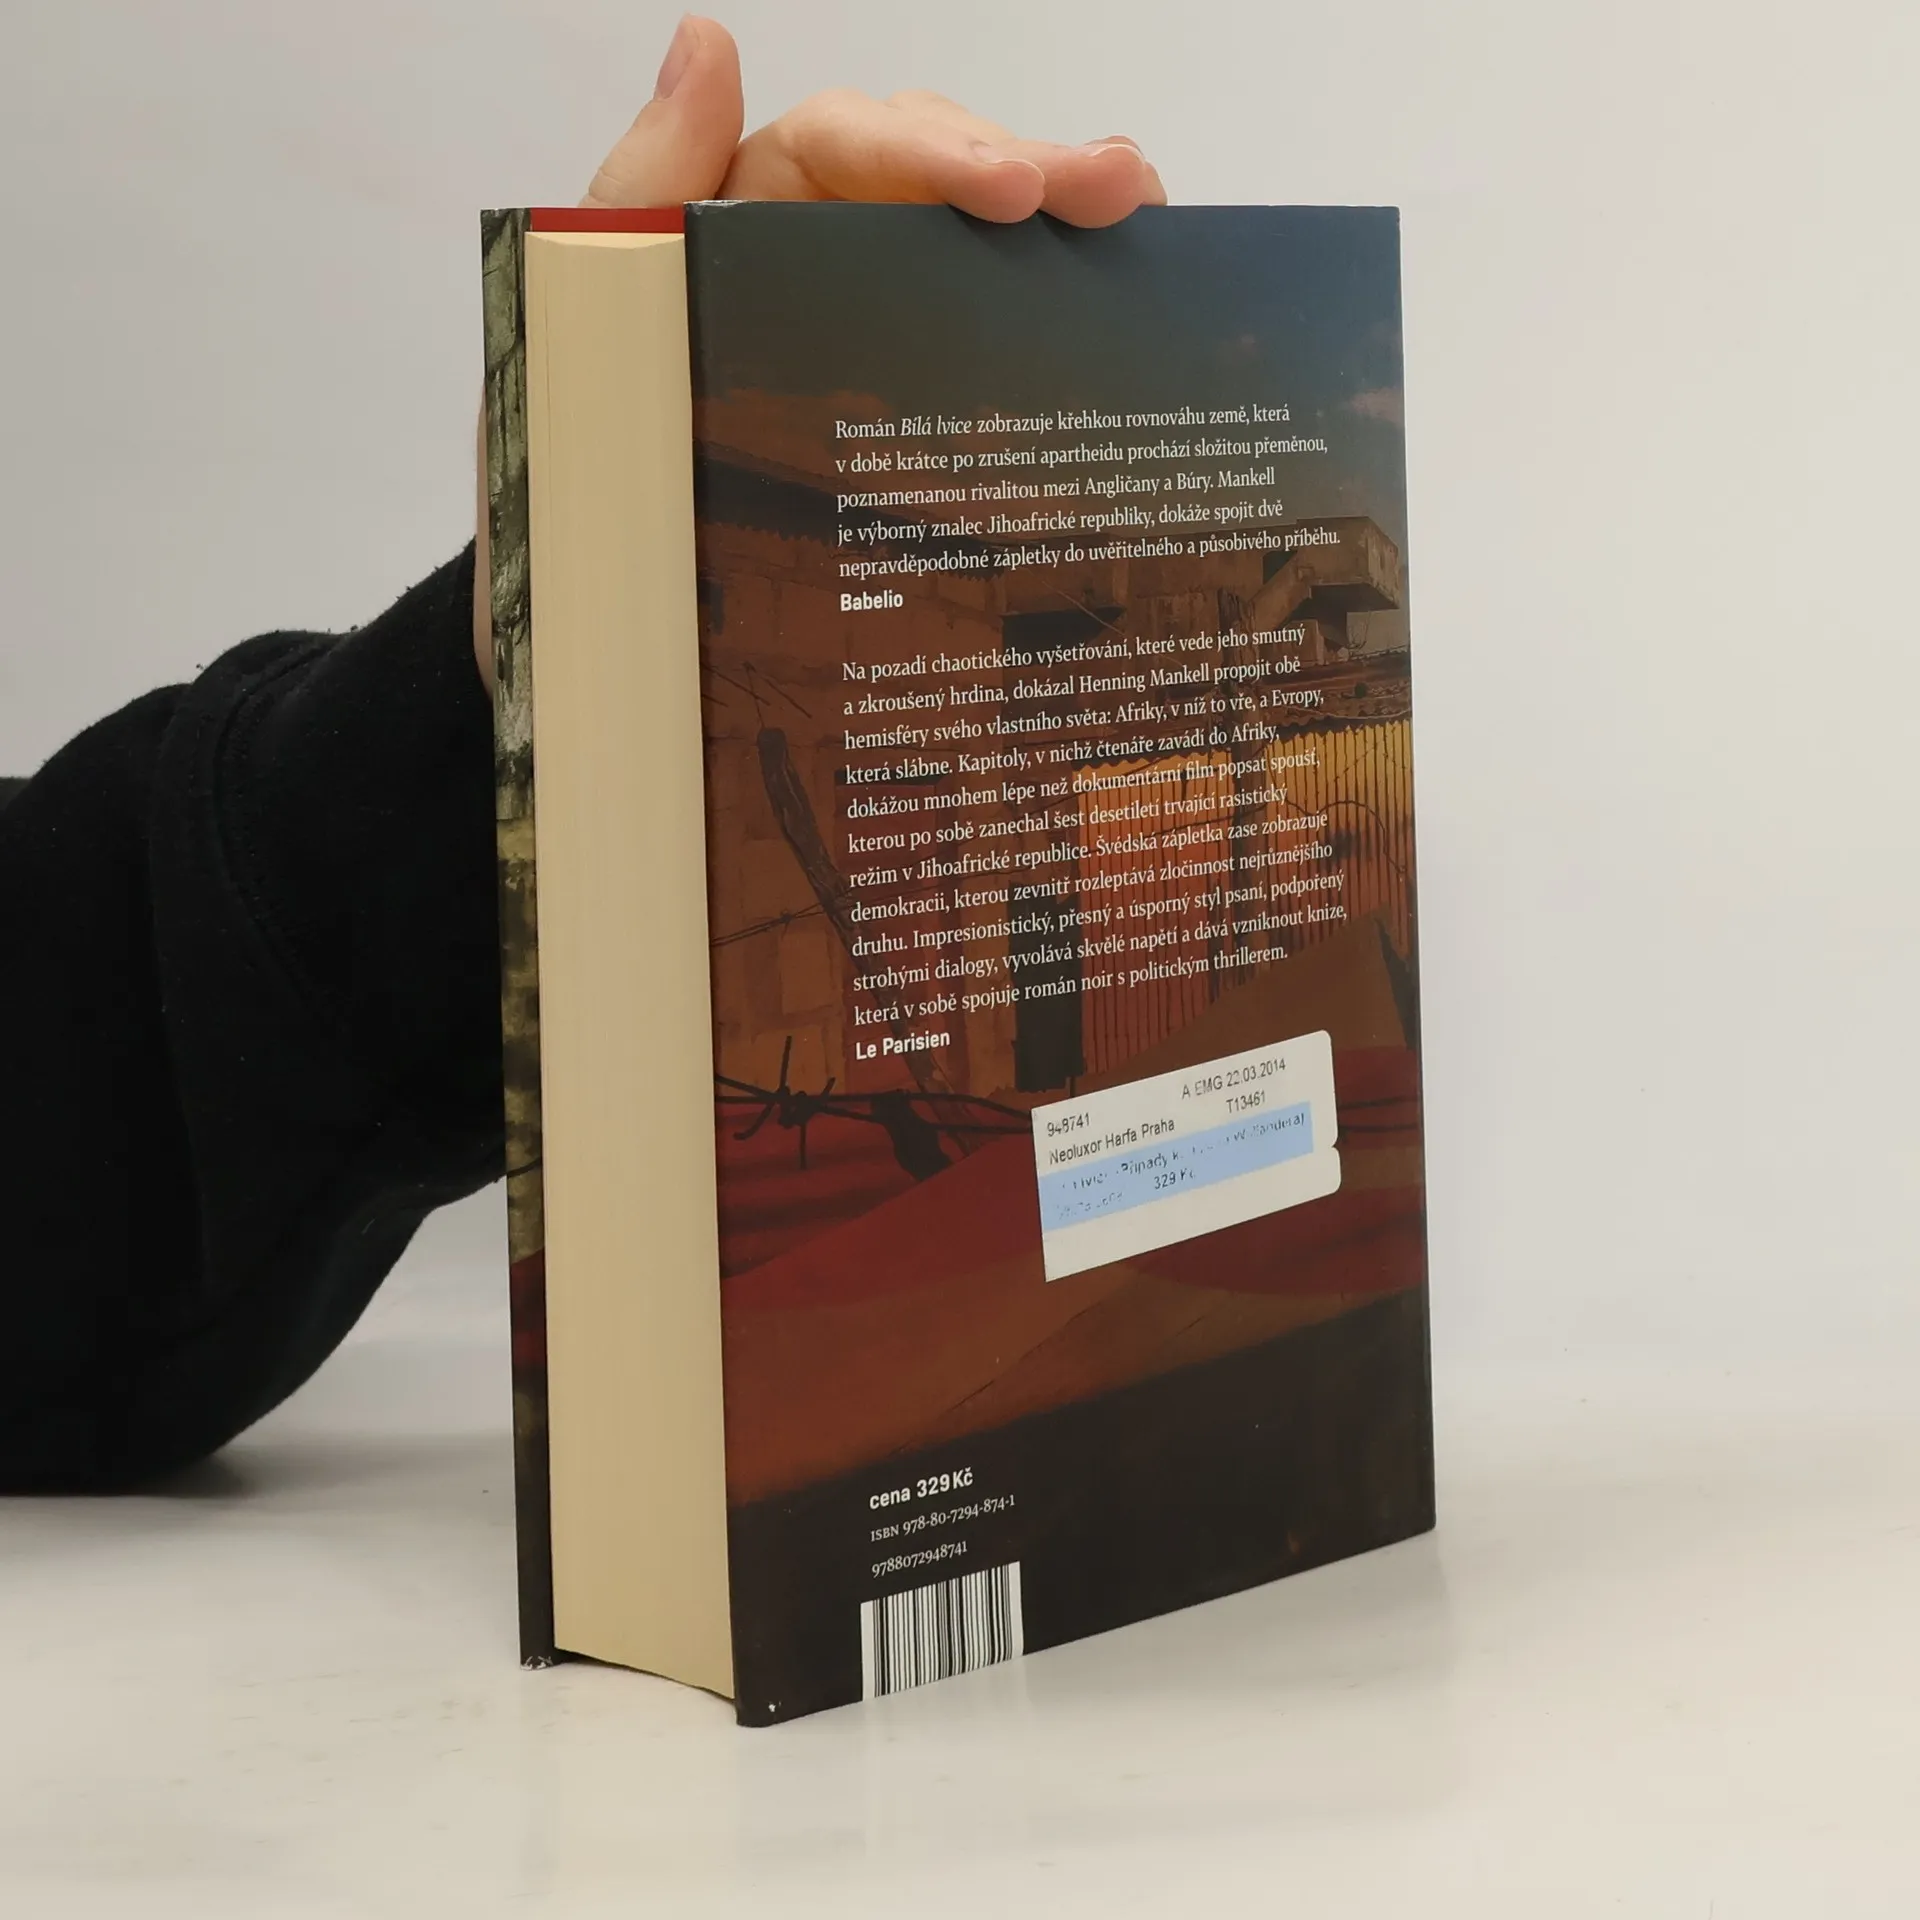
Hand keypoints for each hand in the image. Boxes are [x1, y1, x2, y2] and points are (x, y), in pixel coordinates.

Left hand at [476, 14, 1166, 685]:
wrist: (586, 669)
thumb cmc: (562, 512)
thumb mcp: (573, 348)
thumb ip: (633, 199)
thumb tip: (707, 42)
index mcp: (721, 232)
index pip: (837, 149)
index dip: (931, 152)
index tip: (1011, 194)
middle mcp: (795, 269)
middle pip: (923, 180)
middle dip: (1025, 170)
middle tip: (1120, 194)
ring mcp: (850, 342)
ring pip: (964, 253)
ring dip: (1058, 226)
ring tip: (1143, 220)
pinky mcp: (888, 424)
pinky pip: (974, 349)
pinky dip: (1048, 320)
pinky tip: (1118, 310)